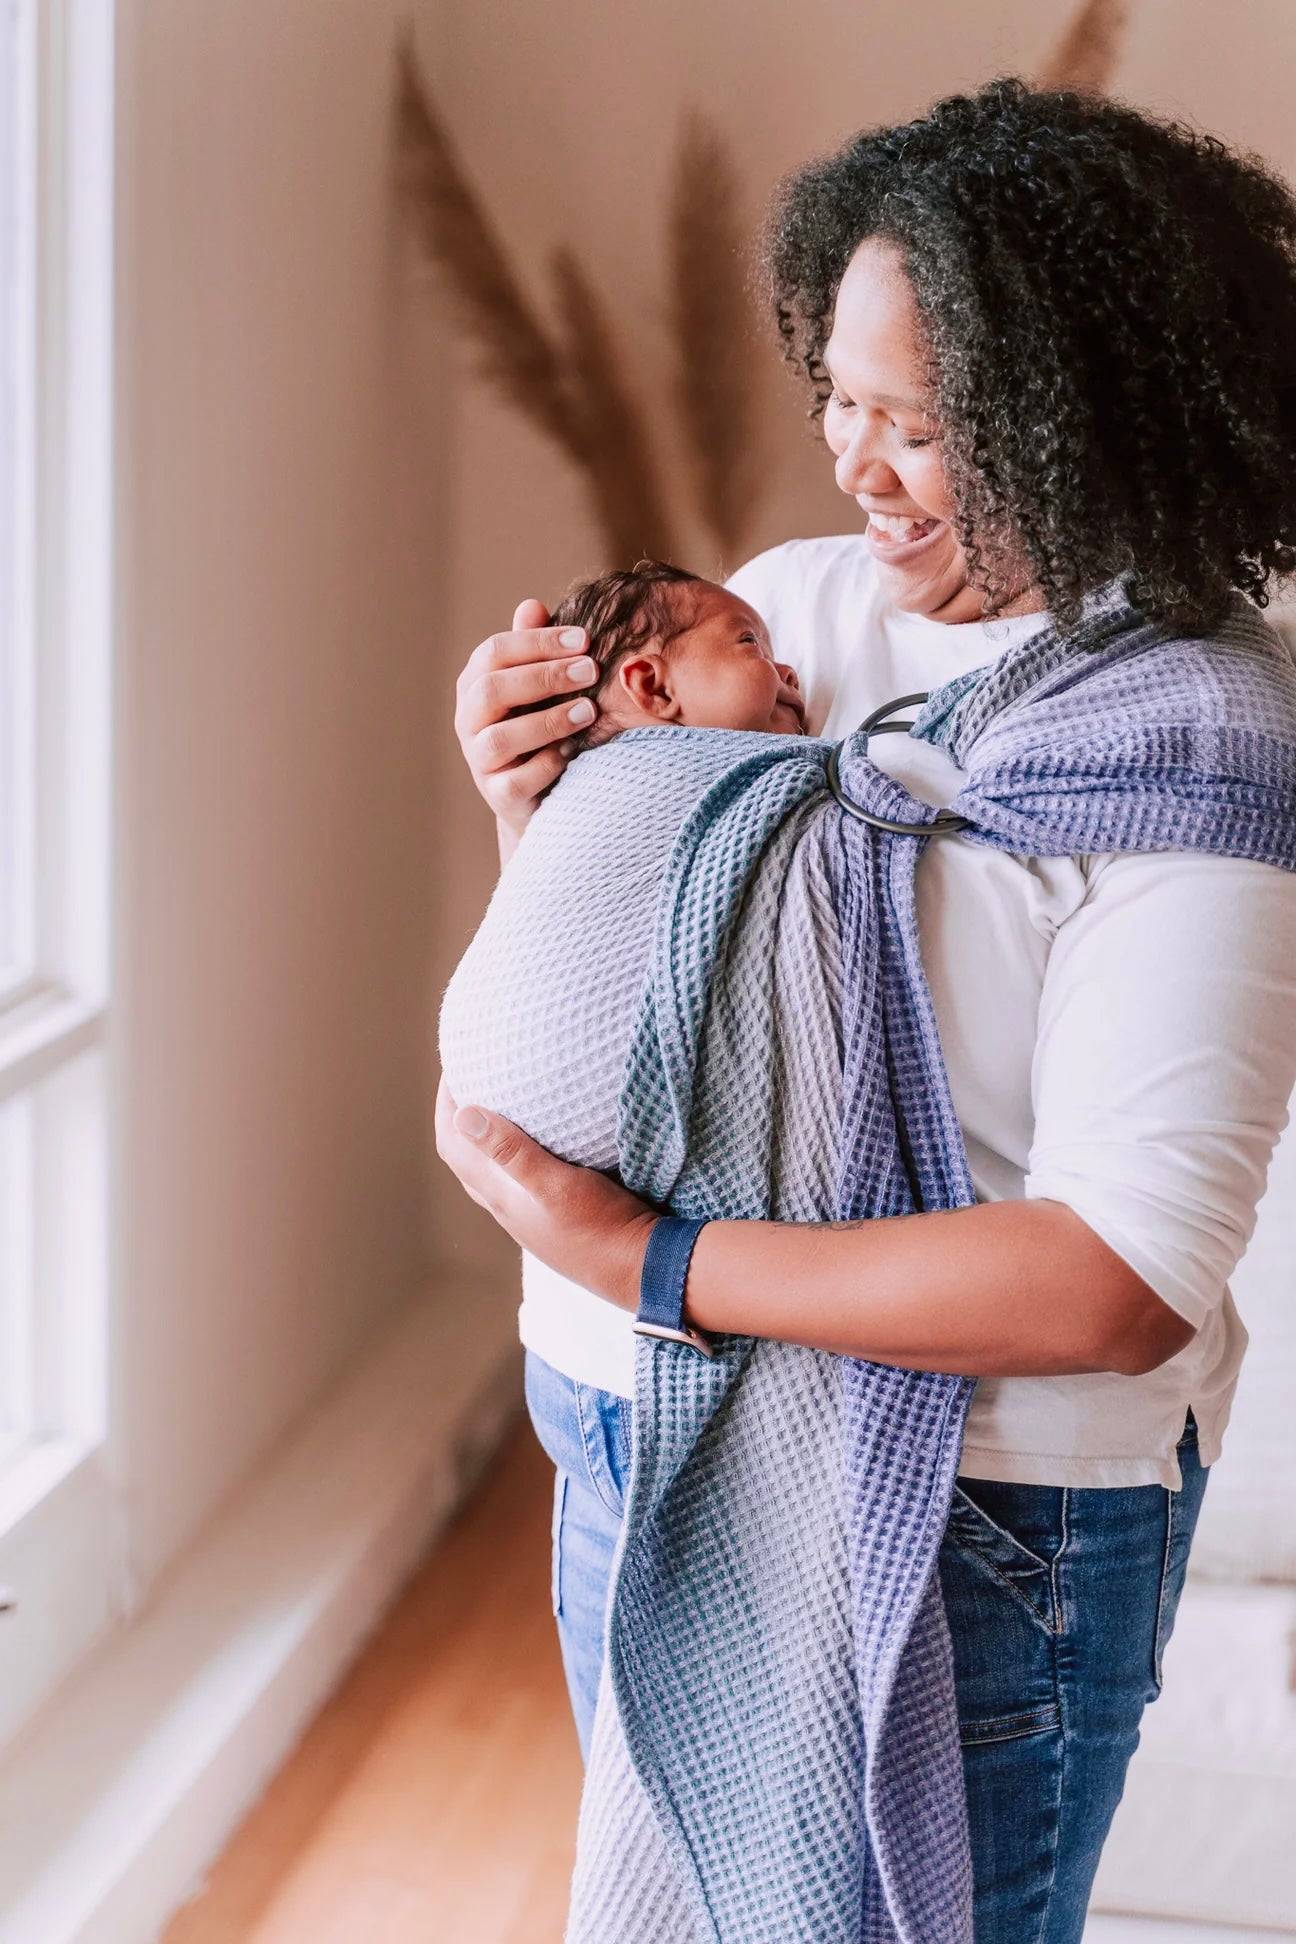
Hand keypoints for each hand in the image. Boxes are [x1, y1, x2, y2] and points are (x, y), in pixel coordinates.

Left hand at [435, 1080, 656, 1308]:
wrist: (640, 1268)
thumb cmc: (600, 1226)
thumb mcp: (557, 1183)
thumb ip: (513, 1152)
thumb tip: (464, 1114)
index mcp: (500, 1195)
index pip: (452, 1143)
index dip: (445, 1104)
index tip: (453, 1065)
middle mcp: (507, 1206)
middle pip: (465, 1155)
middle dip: (460, 1113)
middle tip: (474, 1075)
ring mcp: (529, 1214)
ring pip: (490, 1168)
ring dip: (485, 1133)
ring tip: (502, 1100)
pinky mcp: (552, 1216)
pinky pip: (518, 1176)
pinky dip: (515, 1148)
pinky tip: (542, 1137)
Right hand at [454, 598, 600, 847]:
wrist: (537, 794)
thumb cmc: (538, 725)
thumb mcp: (537, 686)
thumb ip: (533, 648)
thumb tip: (532, 606)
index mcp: (475, 684)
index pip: (494, 652)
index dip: (537, 642)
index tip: (584, 639)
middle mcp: (468, 721)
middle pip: (492, 690)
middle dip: (544, 676)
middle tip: (591, 670)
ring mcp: (480, 761)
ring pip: (501, 738)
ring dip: (548, 721)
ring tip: (589, 710)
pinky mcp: (498, 797)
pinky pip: (517, 782)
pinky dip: (547, 764)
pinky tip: (574, 750)